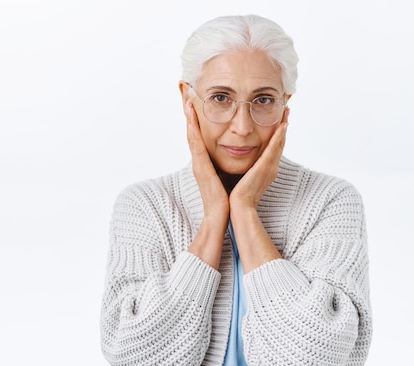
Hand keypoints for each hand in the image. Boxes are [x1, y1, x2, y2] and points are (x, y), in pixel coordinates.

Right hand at [185, 101, 229, 225]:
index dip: (196, 121)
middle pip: (192, 133)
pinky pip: (195, 145)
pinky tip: (191, 117)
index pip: (199, 137)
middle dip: (189, 115)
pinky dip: (192, 130)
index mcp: (205, 163)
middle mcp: (199, 161)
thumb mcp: (226, 177)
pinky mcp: (200, 168)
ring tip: (186, 101)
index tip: (195, 105)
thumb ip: (226, 166)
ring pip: (191, 135)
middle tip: (186, 95)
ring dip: (188, 118)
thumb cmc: (226, 199)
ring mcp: (198, 164)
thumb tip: (235, 157)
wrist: (221, 215)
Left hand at [230, 108, 289, 210]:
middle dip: (283, 125)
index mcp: (266, 170)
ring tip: (287, 110)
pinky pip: (274, 149)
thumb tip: (239, 162)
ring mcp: (270, 167)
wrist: (239, 208)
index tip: (279, 119)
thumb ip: (244, 169)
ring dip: (284, 126)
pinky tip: (282, 125)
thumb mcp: (242, 178)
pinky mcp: (265, 168)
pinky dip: (279, 136)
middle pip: (280, 142)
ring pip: (280, 142)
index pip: (274, 147)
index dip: (278, 133)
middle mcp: (271, 167)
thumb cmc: (237, 197)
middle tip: (287, 109)